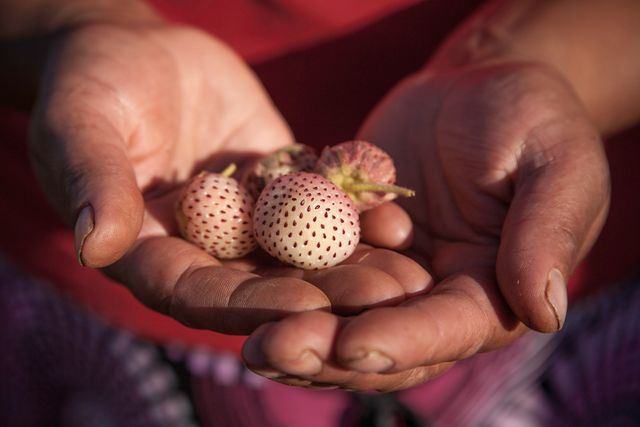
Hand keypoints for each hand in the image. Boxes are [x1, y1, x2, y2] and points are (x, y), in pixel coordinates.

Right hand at [29, 23, 430, 334]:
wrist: (139, 50)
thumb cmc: (93, 83)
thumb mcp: (83, 124)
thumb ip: (94, 181)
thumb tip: (94, 245)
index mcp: (151, 256)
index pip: (203, 295)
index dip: (255, 304)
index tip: (309, 304)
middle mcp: (205, 250)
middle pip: (266, 285)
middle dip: (326, 295)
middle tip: (384, 298)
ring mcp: (247, 220)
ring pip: (302, 251)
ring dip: (354, 263)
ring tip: (408, 268)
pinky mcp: (279, 186)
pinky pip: (319, 202)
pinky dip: (355, 212)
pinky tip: (396, 216)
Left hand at [242, 61, 609, 389]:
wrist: (473, 89)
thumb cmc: (532, 120)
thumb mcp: (557, 163)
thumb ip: (548, 233)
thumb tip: (544, 314)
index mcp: (489, 292)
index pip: (444, 330)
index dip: (400, 341)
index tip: (352, 342)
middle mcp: (432, 298)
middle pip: (379, 339)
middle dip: (326, 351)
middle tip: (271, 350)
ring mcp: (386, 276)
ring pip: (336, 316)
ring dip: (291, 331)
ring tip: (247, 340)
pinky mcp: (349, 246)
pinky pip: (310, 269)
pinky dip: (276, 285)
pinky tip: (233, 293)